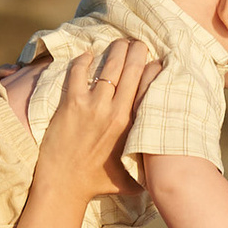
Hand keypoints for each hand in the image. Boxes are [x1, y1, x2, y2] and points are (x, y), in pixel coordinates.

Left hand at [34, 38, 158, 209]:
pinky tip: (88, 54)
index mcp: (131, 125)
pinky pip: (79, 73)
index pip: (148, 86)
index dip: (153, 68)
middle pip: (131, 69)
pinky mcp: (71, 104)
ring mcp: (92, 105)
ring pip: (109, 67)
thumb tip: (163, 173)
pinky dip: (84, 60)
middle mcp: (114, 111)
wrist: (64, 185)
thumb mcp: (130, 178)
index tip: (155, 61)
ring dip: (116, 50)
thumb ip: (145, 168)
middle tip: (138, 42)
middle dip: (136, 51)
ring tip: (120, 42)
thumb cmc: (96, 183)